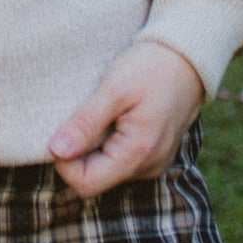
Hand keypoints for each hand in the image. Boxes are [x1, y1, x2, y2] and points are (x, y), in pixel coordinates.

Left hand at [44, 39, 205, 197]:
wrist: (188, 58)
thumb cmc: (151, 68)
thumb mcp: (113, 89)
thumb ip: (85, 123)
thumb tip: (55, 151)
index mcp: (138, 154)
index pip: (85, 184)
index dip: (65, 160)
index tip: (64, 127)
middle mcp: (148, 167)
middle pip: (94, 178)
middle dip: (79, 151)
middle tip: (84, 113)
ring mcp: (153, 163)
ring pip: (106, 169)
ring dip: (94, 144)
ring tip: (103, 111)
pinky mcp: (153, 155)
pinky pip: (120, 159)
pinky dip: (108, 141)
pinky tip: (114, 115)